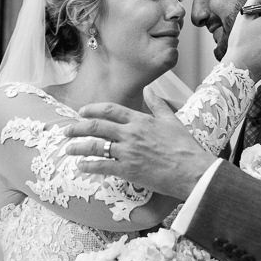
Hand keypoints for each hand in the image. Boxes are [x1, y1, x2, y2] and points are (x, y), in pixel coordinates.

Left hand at [64, 89, 216, 199]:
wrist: (193, 170)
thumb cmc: (185, 147)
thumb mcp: (172, 120)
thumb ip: (158, 104)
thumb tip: (150, 90)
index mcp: (140, 120)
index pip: (110, 110)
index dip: (92, 109)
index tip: (81, 112)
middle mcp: (131, 133)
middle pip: (97, 126)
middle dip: (78, 127)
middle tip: (67, 131)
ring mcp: (128, 152)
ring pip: (95, 146)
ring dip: (78, 147)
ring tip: (68, 149)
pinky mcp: (128, 170)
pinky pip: (102, 166)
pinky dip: (89, 166)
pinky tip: (80, 167)